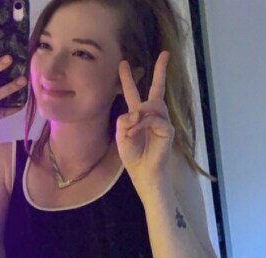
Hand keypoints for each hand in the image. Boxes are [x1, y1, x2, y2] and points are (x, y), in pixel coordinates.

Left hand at [116, 51, 174, 195]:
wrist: (143, 173)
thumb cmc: (133, 156)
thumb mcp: (121, 137)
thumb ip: (123, 121)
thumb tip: (135, 111)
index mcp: (137, 116)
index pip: (132, 94)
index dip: (128, 79)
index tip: (123, 63)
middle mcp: (151, 116)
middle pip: (156, 89)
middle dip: (160, 71)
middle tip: (165, 54)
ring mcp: (161, 122)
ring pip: (152, 105)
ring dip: (139, 114)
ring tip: (131, 129)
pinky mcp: (167, 130)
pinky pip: (154, 120)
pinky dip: (142, 125)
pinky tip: (134, 134)